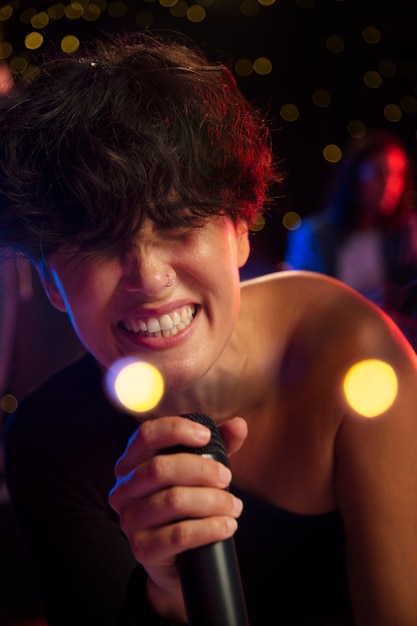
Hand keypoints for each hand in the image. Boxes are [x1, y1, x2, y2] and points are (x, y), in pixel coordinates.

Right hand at [108, 415, 246, 620]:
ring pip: (172, 501)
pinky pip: (179, 535)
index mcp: (131, 463)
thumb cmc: (186, 505)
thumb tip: (239, 425)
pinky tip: (228, 525)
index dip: (176, 430)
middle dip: (201, 469)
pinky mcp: (143, 549)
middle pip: (160, 468)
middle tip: (227, 477)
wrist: (176, 560)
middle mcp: (124, 490)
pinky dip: (210, 528)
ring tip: (234, 506)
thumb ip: (219, 446)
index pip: (146, 435)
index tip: (206, 435)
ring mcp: (129, 520)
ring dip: (212, 500)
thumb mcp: (200, 471)